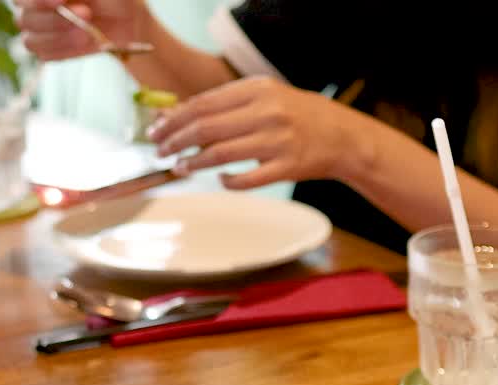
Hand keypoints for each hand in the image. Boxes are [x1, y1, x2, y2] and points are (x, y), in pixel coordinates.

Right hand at [14, 0, 149, 60]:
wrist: (127, 18)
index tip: (60, 0)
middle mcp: (32, 6)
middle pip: (25, 18)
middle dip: (55, 20)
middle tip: (86, 13)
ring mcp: (37, 30)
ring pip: (31, 40)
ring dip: (60, 38)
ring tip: (88, 33)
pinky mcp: (47, 50)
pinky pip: (45, 55)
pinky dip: (66, 50)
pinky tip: (85, 42)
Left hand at [148, 76, 369, 189]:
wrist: (341, 135)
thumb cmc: (295, 115)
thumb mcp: (263, 97)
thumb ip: (225, 104)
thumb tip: (179, 116)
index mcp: (257, 90)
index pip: (203, 104)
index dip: (174, 120)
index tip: (156, 131)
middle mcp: (267, 112)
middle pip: (206, 128)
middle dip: (176, 141)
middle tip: (160, 151)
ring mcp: (278, 141)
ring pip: (221, 154)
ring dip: (194, 163)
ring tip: (180, 166)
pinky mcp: (287, 168)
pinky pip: (246, 180)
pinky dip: (227, 181)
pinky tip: (220, 179)